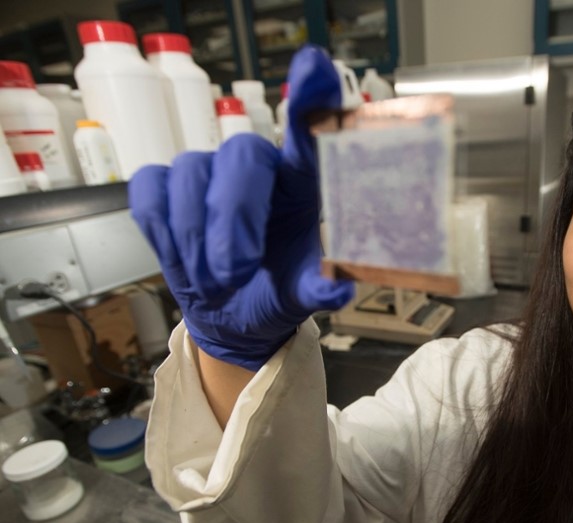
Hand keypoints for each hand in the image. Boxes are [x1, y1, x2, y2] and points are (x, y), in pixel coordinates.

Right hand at [130, 45, 353, 370]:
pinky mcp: (166, 190)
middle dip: (233, 214)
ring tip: (217, 282)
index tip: (315, 69)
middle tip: (235, 271)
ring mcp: (208, 174)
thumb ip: (319, 289)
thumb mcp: (302, 296)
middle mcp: (258, 168)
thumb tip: (337, 291)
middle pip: (242, 153)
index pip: (309, 130)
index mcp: (303, 184)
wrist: (234, 319)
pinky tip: (184, 261)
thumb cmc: (276, 293)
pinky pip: (150, 191)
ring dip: (197, 238)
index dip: (312, 96)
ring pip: (191, 173)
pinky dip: (164, 232)